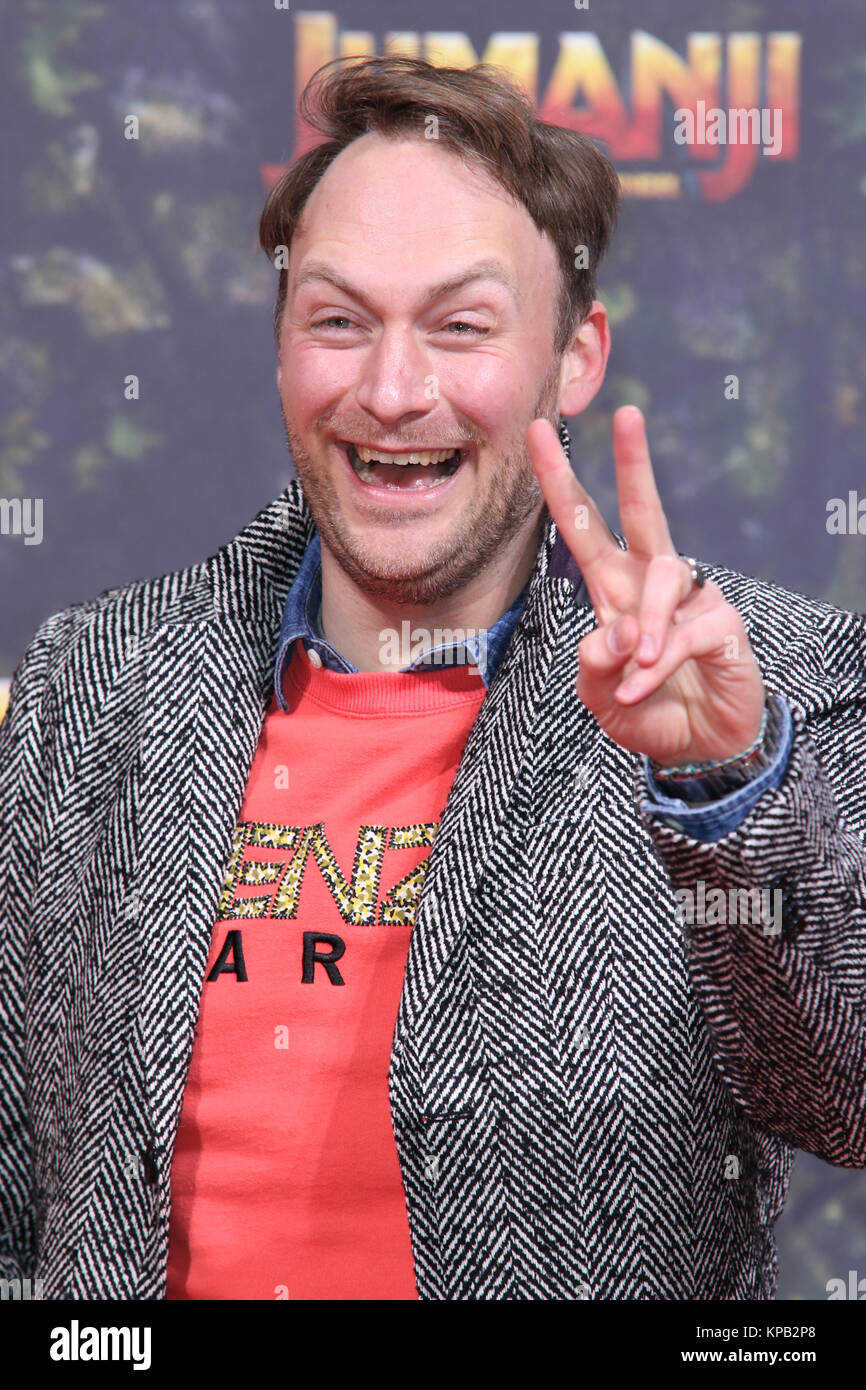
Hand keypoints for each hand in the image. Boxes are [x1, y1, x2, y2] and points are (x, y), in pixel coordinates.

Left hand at [526, 405, 765, 766]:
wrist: (698, 748)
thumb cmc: (645, 711)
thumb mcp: (599, 694)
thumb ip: (595, 664)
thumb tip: (618, 632)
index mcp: (614, 588)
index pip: (585, 527)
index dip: (561, 482)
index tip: (537, 434)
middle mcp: (652, 584)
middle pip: (645, 511)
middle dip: (634, 462)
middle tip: (628, 413)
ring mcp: (692, 600)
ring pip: (662, 582)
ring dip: (642, 630)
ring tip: (636, 670)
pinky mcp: (722, 625)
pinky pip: (683, 633)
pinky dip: (658, 665)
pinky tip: (645, 686)